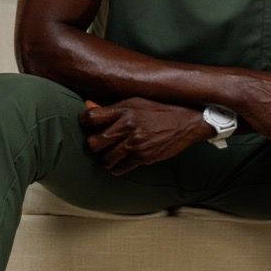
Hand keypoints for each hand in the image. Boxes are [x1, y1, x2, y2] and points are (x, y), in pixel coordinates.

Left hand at [78, 97, 209, 174]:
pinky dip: (116, 168)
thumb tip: (87, 104)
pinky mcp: (143, 157)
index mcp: (124, 109)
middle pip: (93, 143)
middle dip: (93, 144)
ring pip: (105, 159)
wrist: (186, 122)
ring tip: (109, 154)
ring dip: (104, 158)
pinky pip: (120, 169)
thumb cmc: (159, 109)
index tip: (88, 124)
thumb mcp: (135, 101)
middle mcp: (127, 126)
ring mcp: (135, 144)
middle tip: (98, 143)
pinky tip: (119, 162)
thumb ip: (111, 107)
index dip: (84, 121)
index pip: (90, 117)